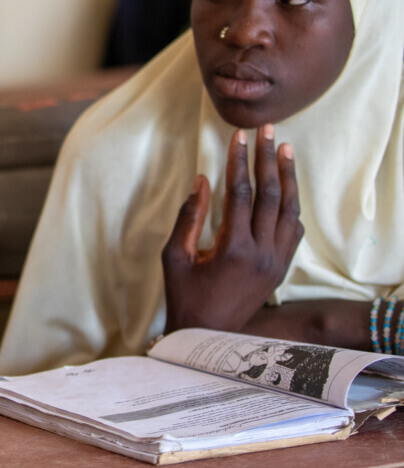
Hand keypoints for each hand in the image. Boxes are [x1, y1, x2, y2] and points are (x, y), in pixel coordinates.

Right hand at [162, 125, 302, 332]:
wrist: (209, 337)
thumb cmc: (185, 296)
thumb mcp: (175, 257)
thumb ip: (189, 217)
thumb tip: (202, 180)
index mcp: (233, 249)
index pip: (240, 193)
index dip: (238, 161)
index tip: (237, 136)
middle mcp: (262, 253)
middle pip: (270, 195)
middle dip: (267, 159)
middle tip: (267, 130)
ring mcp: (276, 261)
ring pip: (289, 210)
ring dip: (287, 177)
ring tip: (284, 149)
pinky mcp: (281, 268)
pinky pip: (293, 230)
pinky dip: (291, 205)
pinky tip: (286, 189)